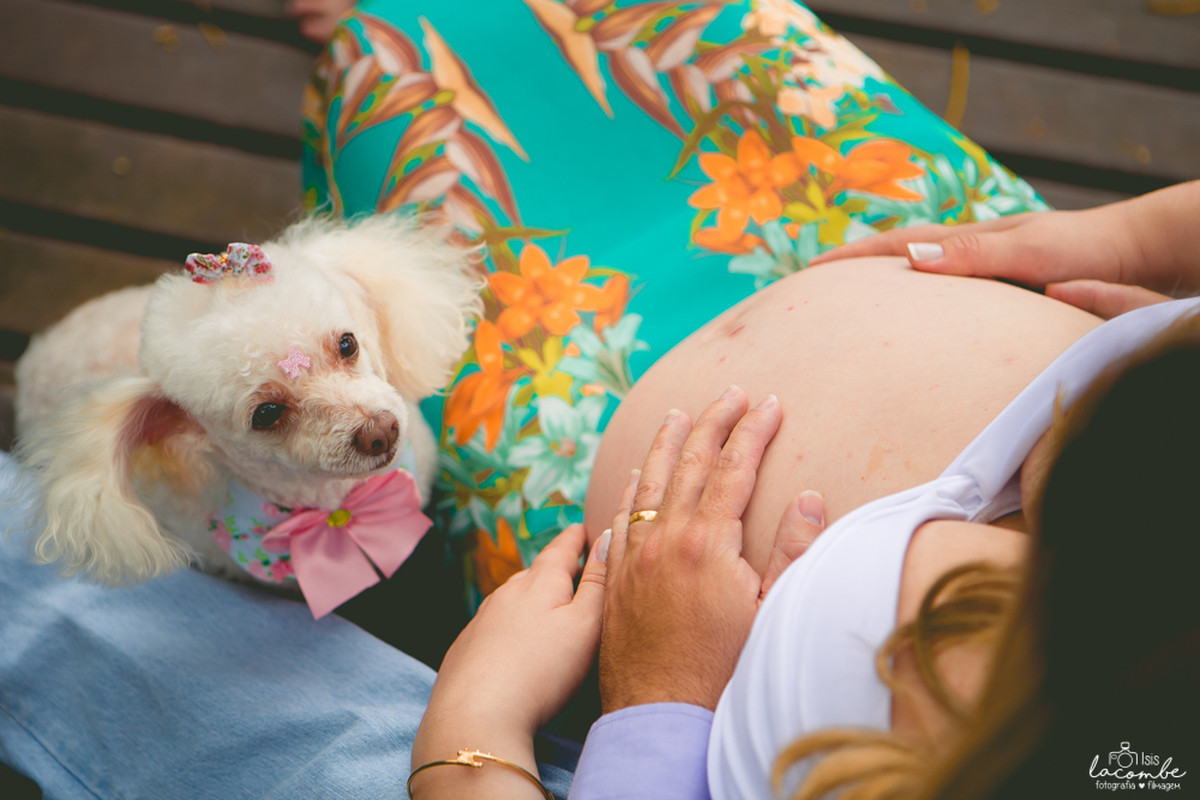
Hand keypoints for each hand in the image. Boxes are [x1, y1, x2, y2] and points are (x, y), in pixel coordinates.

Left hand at [415, 523, 604, 763]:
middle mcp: (508, 591)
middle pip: (538, 572)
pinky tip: (519, 646)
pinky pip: (496, 624)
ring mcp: (483, 617)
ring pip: (515, 597)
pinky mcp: (467, 645)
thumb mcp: (585, 625)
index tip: (587, 529)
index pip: (563, 546)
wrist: (476, 715)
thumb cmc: (541, 670)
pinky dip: (513, 626)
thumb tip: (606, 540)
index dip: (578, 536)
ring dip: (534, 598)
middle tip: (578, 572)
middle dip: (558, 570)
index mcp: (541, 581)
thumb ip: (598, 582)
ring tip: (551, 609)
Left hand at [598, 387, 825, 712]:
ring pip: (650, 481)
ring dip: (668, 443)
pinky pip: (622, 514)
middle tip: (731, 394)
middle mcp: (665, 538)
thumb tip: (808, 496)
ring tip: (680, 414)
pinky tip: (640, 472)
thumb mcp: (772, 612)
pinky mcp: (618, 575)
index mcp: (707, 542)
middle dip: (714, 421)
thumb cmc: (726, 670)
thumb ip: (792, 551)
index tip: (771, 403)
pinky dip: (634, 485)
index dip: (755, 430)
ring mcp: (635, 554)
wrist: (663, 714)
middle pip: (691, 462)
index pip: (735, 468)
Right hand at [809, 207, 1172, 318]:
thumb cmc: (1086, 251)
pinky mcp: (995, 295)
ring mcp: (980, 272)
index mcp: (967, 239)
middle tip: (812, 290)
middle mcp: (967, 253)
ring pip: (917, 279)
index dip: (850, 259)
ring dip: (879, 289)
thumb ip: (973, 253)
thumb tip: (910, 256)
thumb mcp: (1028, 251)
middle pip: (896, 257)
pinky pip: (940, 301)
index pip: (894, 244)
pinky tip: (908, 326)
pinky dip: (913, 306)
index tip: (808, 273)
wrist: (1133, 253)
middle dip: (853, 272)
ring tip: (845, 309)